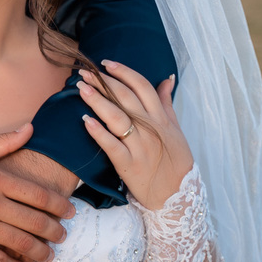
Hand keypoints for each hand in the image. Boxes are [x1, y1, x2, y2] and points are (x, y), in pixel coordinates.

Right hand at [0, 123, 72, 261]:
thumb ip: (3, 143)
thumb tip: (30, 129)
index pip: (37, 193)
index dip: (58, 204)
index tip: (70, 211)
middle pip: (34, 220)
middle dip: (54, 231)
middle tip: (64, 236)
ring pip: (19, 243)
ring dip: (39, 252)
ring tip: (49, 255)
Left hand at [79, 61, 191, 209]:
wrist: (179, 197)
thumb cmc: (176, 162)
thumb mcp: (176, 130)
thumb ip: (166, 103)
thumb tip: (167, 78)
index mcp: (161, 119)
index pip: (142, 87)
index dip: (124, 72)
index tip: (106, 63)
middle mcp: (150, 129)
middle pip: (126, 98)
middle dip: (104, 82)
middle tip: (84, 72)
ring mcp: (139, 147)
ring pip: (117, 118)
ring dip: (98, 101)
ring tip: (81, 88)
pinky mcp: (129, 165)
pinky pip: (112, 146)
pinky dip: (99, 133)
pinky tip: (85, 121)